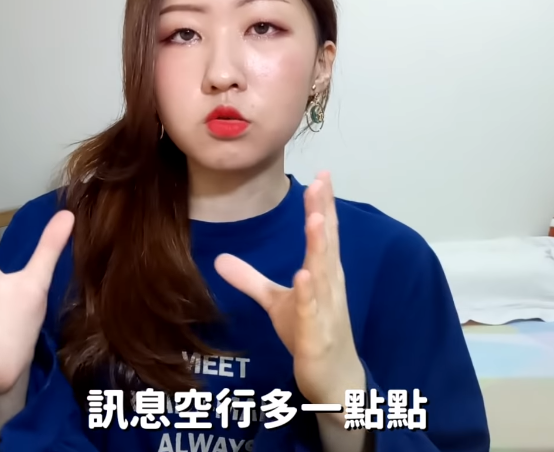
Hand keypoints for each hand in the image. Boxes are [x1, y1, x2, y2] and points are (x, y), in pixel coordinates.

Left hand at [215, 172, 363, 407]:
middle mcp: (329, 285)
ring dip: (320, 245)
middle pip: (327, 243)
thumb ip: (251, 279)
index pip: (323, 233)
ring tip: (315, 218)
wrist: (333, 378)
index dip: (322, 204)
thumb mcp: (276, 303)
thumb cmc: (310, 334)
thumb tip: (220, 259)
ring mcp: (326, 308)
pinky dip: (309, 292)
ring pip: (323, 272)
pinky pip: (312, 310)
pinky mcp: (318, 334)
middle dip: (324, 212)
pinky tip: (304, 275)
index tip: (321, 175)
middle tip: (321, 181)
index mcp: (323, 273)